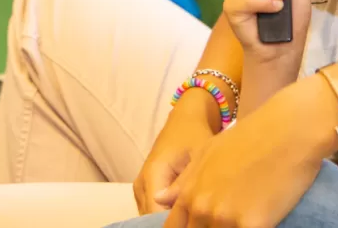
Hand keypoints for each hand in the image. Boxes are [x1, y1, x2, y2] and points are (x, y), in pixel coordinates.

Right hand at [133, 89, 217, 213]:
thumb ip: (185, 186)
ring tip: (190, 217)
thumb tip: (179, 213)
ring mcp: (140, 187)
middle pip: (149, 220)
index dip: (174, 224)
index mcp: (153, 174)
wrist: (185, 119)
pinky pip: (151, 211)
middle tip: (193, 222)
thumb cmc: (194, 136)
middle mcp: (141, 184)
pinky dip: (165, 215)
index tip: (192, 223)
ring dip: (168, 220)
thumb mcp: (197, 158)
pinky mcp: (144, 189)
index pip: (155, 215)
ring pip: (149, 217)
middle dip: (172, 224)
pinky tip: (184, 213)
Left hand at [160, 74, 337, 227]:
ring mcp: (225, 218)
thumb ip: (184, 179)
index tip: (197, 226)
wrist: (287, 131)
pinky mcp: (251, 226)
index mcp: (191, 193)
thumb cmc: (250, 138)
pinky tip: (259, 224)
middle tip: (226, 221)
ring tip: (242, 219)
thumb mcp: (208, 152)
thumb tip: (160, 198)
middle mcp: (203, 208)